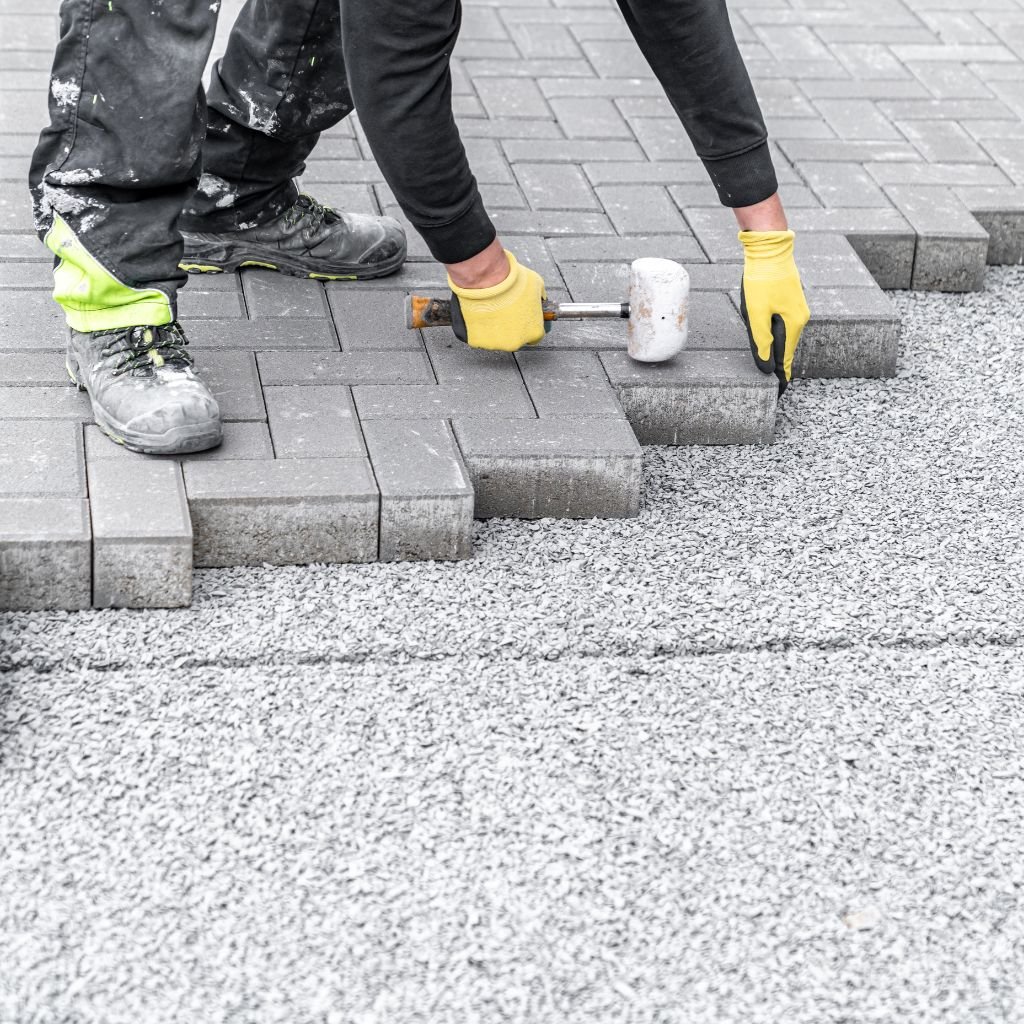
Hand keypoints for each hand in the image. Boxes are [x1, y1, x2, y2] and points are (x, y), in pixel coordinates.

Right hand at [448, 250, 546, 351]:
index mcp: (534, 332)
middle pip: (514, 339)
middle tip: (504, 311)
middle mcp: (515, 342)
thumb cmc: (511, 282)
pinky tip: (479, 315)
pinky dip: (478, 328)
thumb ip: (538, 299)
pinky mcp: (477, 341)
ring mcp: (496, 344)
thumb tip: (538, 300)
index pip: (534, 336)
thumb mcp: (536, 286)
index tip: (521, 319)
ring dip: (493, 328)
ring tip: (490, 311)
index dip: (527, 326)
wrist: (488, 280)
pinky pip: (478, 337)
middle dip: (510, 328)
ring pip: (495, 339)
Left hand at [738, 230, 809, 395]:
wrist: (770, 249)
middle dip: (778, 367)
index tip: (780, 394)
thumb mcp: (756, 314)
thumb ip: (761, 342)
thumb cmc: (762, 281)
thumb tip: (766, 367)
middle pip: (786, 349)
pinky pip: (783, 326)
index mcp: (793, 324)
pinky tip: (768, 342)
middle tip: (774, 387)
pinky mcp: (790, 301)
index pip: (786, 359)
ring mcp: (796, 309)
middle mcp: (799, 318)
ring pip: (784, 337)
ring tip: (770, 369)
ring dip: (776, 351)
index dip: (781, 377)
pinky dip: (776, 337)